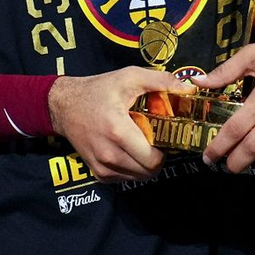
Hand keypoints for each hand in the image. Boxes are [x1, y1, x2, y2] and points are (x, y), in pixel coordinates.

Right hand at [47, 66, 191, 182]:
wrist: (64, 106)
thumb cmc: (99, 89)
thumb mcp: (130, 76)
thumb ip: (161, 81)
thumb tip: (190, 89)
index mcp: (118, 132)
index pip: (153, 159)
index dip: (166, 149)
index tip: (167, 134)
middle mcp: (109, 155)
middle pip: (148, 172)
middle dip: (159, 157)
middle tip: (158, 138)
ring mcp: (102, 167)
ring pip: (138, 177)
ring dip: (146, 164)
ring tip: (145, 142)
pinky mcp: (98, 173)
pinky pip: (125, 177)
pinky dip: (133, 167)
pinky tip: (131, 148)